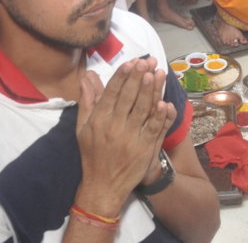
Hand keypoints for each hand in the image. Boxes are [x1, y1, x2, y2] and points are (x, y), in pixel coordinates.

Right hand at [75, 59, 175, 213]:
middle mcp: (114, 127)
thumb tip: (87, 76)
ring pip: (143, 109)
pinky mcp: (145, 148)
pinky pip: (154, 128)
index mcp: (98, 121)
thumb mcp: (83, 128)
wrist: (103, 186)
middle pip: (128, 98)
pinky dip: (160, 115)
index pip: (111, 94)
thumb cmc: (92, 154)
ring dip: (151, 90)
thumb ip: (88, 101)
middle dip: (138, 78)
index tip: (130, 62)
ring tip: (157, 73)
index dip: (122, 77)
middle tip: (147, 61)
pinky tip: (164, 102)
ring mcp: (131, 138)